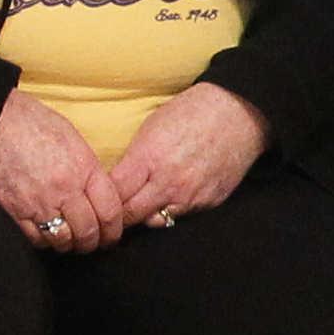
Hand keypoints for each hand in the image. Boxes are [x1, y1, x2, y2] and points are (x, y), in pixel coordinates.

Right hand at [0, 88, 129, 253]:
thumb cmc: (32, 123)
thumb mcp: (73, 139)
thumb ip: (88, 169)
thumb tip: (99, 194)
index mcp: (83, 169)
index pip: (110, 212)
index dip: (114, 229)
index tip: (111, 234)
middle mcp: (63, 189)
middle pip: (88, 232)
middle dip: (93, 242)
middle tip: (92, 243)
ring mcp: (38, 202)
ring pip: (63, 240)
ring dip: (69, 244)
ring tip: (69, 241)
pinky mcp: (13, 210)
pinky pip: (35, 238)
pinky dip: (44, 241)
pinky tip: (45, 233)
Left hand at [106, 80, 268, 228]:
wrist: (239, 113)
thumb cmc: (190, 113)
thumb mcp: (150, 129)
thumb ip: (133, 159)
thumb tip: (116, 181)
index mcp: (149, 158)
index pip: (114, 194)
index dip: (101, 199)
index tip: (94, 199)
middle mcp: (169, 182)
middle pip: (130, 214)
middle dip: (117, 216)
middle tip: (109, 214)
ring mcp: (191, 195)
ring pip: (155, 221)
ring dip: (143, 216)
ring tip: (137, 207)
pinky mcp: (209, 202)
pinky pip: (181, 216)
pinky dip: (170, 211)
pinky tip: (167, 199)